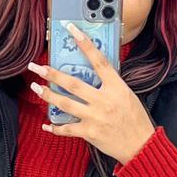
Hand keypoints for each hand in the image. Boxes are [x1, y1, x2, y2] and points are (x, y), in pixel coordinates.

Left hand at [27, 22, 155, 164]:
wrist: (141, 145)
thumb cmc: (135, 119)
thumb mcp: (127, 95)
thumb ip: (110, 84)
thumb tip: (93, 72)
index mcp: (116, 87)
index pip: (99, 61)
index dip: (85, 44)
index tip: (72, 30)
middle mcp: (104, 100)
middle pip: (73, 83)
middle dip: (52, 74)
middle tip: (36, 66)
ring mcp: (95, 117)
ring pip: (65, 103)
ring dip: (48, 95)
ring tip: (36, 87)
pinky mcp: (89, 132)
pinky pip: (66, 129)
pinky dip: (54, 127)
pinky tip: (46, 124)